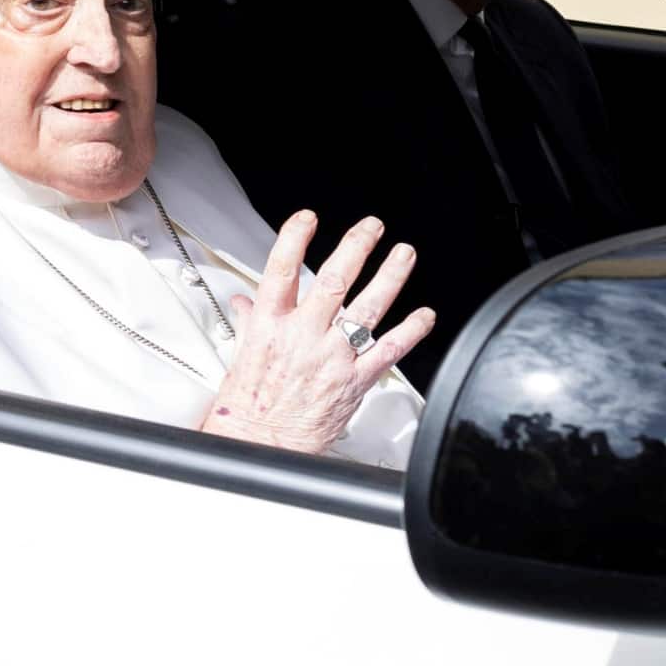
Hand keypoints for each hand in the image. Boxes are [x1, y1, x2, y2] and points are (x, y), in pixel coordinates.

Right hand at [201, 211, 433, 453]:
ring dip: (390, 276)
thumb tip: (245, 301)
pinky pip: (389, 351)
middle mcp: (304, 337)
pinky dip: (411, 331)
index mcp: (270, 326)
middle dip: (357, 247)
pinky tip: (424, 316)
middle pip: (334, 280)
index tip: (307, 219)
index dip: (294, 239)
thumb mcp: (241, 356)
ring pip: (367, 308)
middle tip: (372, 227)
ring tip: (403, 254)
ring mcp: (332, 358)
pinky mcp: (354, 381)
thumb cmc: (247, 409)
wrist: (261, 447)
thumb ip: (250, 321)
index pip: (281, 270)